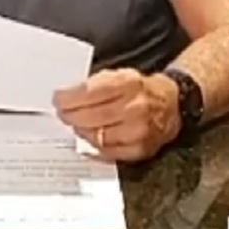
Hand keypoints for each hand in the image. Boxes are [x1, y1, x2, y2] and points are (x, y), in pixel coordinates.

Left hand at [53, 69, 180, 161]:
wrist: (171, 104)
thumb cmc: (138, 89)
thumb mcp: (119, 76)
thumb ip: (94, 85)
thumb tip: (66, 97)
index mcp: (128, 83)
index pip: (90, 92)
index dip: (70, 98)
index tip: (58, 100)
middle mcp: (135, 107)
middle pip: (92, 116)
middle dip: (71, 116)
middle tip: (62, 114)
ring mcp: (139, 131)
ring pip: (98, 137)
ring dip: (81, 132)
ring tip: (76, 125)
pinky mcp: (140, 149)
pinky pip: (109, 153)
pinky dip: (94, 148)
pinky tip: (87, 140)